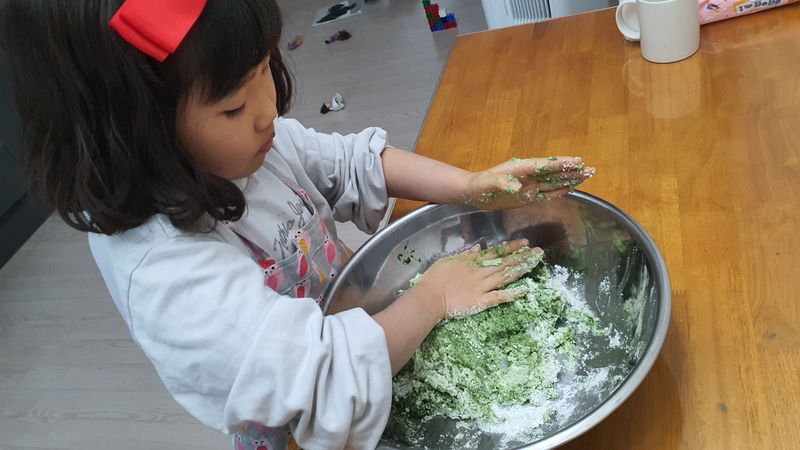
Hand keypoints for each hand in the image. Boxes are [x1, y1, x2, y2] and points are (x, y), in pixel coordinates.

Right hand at [411, 239, 542, 319]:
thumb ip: (465, 254)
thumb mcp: (449, 260)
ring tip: (535, 263)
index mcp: (473, 262)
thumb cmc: (435, 278)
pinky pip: (499, 297)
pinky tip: (525, 289)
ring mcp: (482, 286)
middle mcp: (481, 272)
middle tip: (538, 252)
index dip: (511, 247)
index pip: (496, 252)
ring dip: (521, 269)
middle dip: (522, 257)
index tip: (525, 242)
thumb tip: (478, 248)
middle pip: (505, 263)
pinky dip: (512, 293)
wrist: (430, 296)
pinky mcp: (481, 301)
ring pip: (505, 276)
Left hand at [462, 156, 595, 209]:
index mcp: (521, 168)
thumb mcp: (488, 184)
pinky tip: (569, 188)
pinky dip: (558, 191)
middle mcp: (529, 175)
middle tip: (590, 168)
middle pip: (554, 172)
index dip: (561, 163)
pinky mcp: (527, 196)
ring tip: (586, 176)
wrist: (473, 192)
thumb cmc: (480, 185)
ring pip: (553, 182)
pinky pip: (546, 193)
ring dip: (569, 180)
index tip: (577, 161)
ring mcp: (529, 185)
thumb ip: (502, 183)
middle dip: (571, 170)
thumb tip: (516, 187)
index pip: (545, 165)